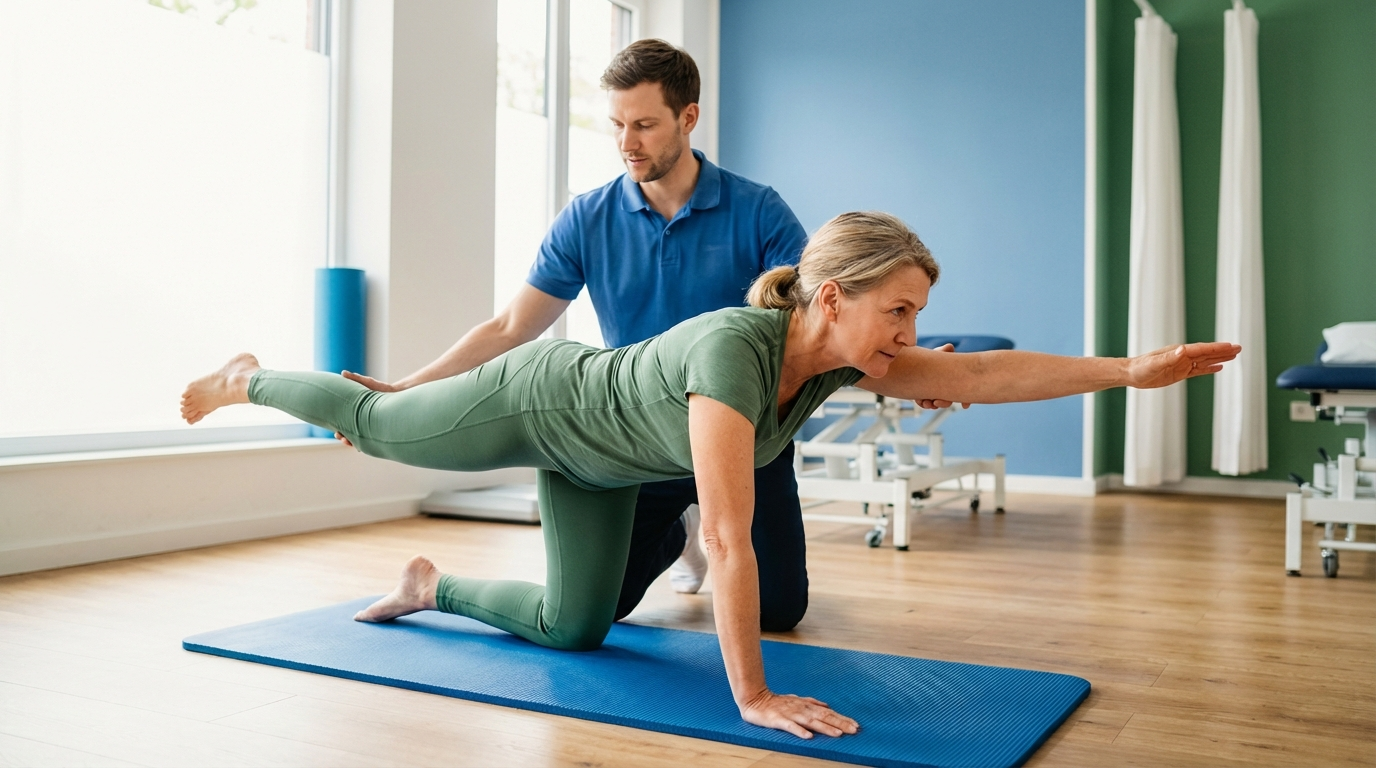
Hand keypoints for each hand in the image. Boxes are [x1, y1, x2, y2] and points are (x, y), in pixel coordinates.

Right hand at [333, 371, 404, 447]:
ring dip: (350, 441)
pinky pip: (369, 441)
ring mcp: (369, 426)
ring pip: (357, 439)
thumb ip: (355, 378)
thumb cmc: (380, 388)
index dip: (337, 427)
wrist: (396, 395)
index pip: (342, 423)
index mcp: (353, 412)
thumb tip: (343, 373)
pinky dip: (362, 444)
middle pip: (347, 433)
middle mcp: (360, 421)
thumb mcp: (367, 383)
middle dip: (342, 436)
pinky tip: (358, 445)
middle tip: (339, 436)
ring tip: (347, 441)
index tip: (335, 430)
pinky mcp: (377, 429)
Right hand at [739, 689, 859, 738]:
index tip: (855, 725)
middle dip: (840, 723)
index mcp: (806, 705)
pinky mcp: (778, 720)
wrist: (754, 698)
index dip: (842, 719)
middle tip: (854, 730)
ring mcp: (790, 714)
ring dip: (825, 727)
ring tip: (838, 734)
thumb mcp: (796, 700)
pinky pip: (790, 726)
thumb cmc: (776, 702)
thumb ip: (812, 703)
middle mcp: (801, 709)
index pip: (828, 713)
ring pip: (810, 721)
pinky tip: (808, 737)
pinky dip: (799, 731)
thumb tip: (827, 706)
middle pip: (823, 717)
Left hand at [916, 344, 970, 410]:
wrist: (915, 360)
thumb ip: (944, 352)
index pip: (962, 392)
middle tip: (937, 402)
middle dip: (944, 403)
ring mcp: (935, 393)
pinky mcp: (923, 395)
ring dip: (932, 405)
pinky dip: (923, 404)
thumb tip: (949, 347)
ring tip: (927, 402)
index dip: (965, 400)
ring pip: (937, 404)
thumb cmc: (932, 357)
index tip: (965, 406)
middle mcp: (945, 388)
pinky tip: (921, 401)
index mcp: (952, 380)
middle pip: (949, 401)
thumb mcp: (938, 354)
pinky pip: (924, 404)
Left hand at [1126, 342, 1240, 389]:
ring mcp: (1182, 364)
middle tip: (1239, 348)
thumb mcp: (1154, 364)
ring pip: (1205, 361)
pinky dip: (1210, 368)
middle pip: (1207, 352)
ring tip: (1234, 355)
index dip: (1217, 348)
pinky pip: (1198, 370)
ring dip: (1220, 358)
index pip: (1202, 349)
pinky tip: (1219, 367)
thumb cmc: (1141, 368)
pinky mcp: (1180, 373)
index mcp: (1179, 352)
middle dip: (1223, 350)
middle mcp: (1182, 356)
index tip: (1231, 346)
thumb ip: (1169, 357)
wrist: (1131, 374)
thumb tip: (1182, 350)